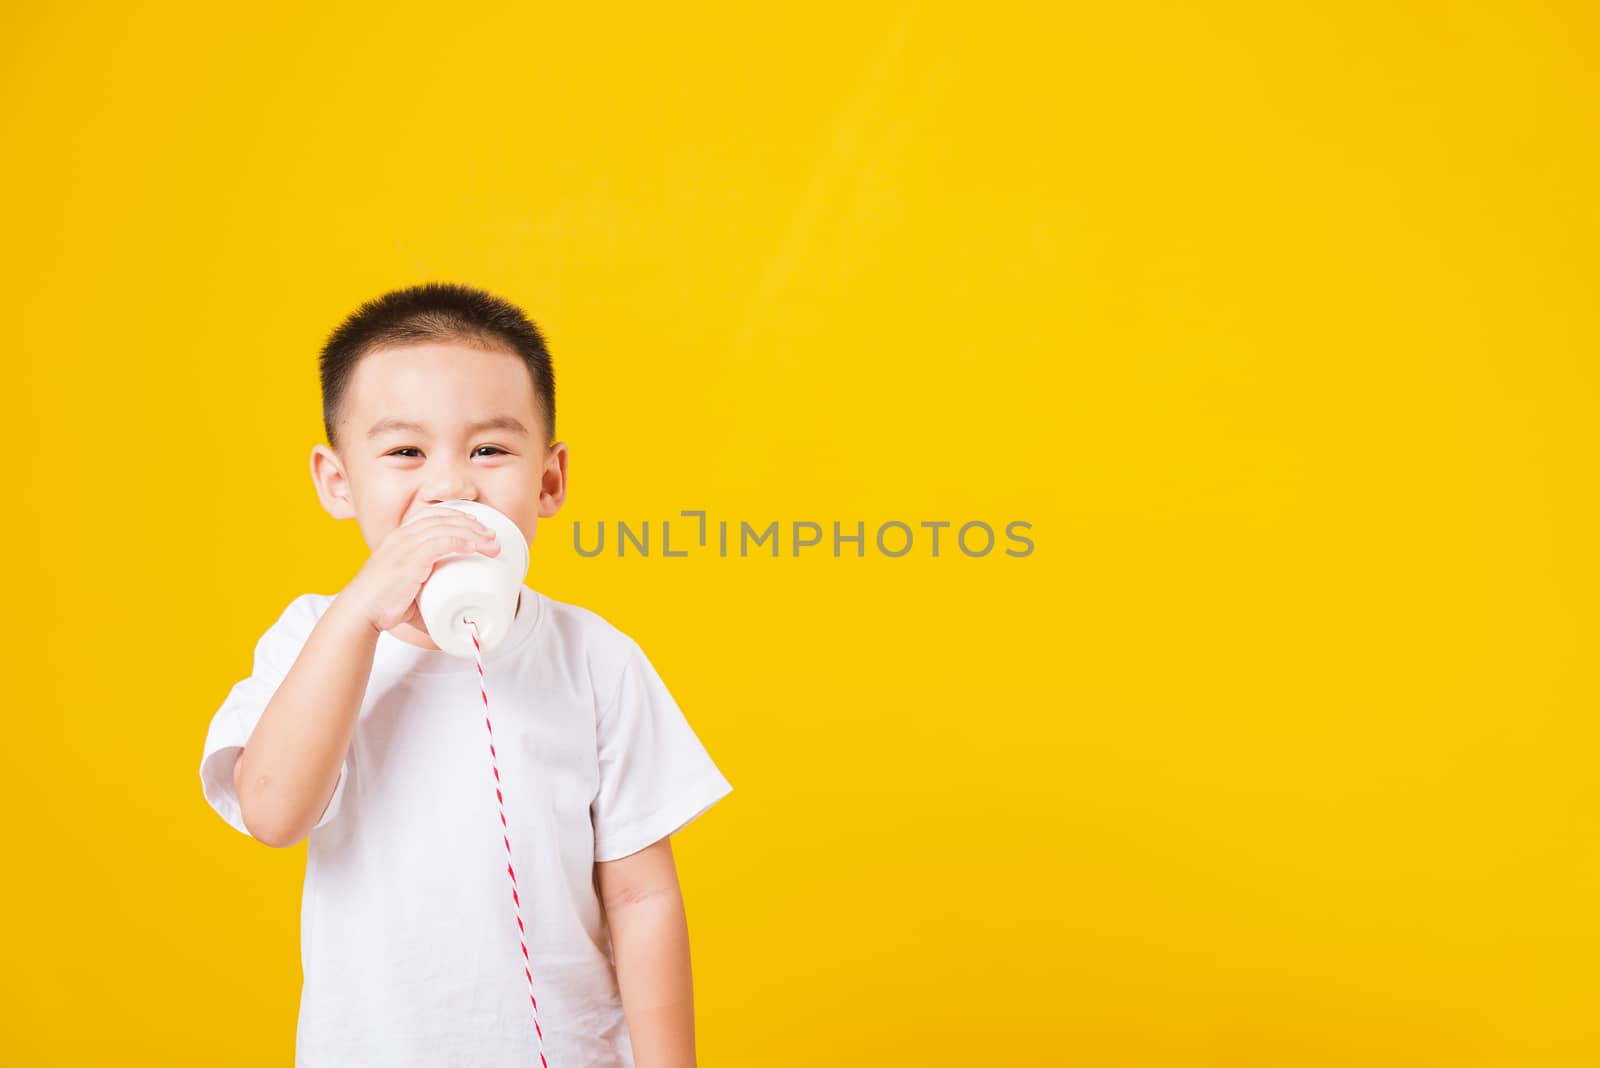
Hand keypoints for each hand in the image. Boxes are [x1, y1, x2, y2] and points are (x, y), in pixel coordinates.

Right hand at [339, 506, 501, 633]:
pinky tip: (474, 548)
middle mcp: (402, 536)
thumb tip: (453, 612)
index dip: (457, 516)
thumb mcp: (408, 587)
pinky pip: (439, 543)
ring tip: (491, 544)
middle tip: (491, 536)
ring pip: (446, 529)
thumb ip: (428, 591)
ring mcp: (405, 546)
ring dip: (473, 534)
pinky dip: (459, 542)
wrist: (360, 611)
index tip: (477, 526)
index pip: (432, 514)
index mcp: (400, 537)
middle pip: (444, 518)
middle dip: (472, 524)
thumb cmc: (383, 603)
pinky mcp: (409, 560)